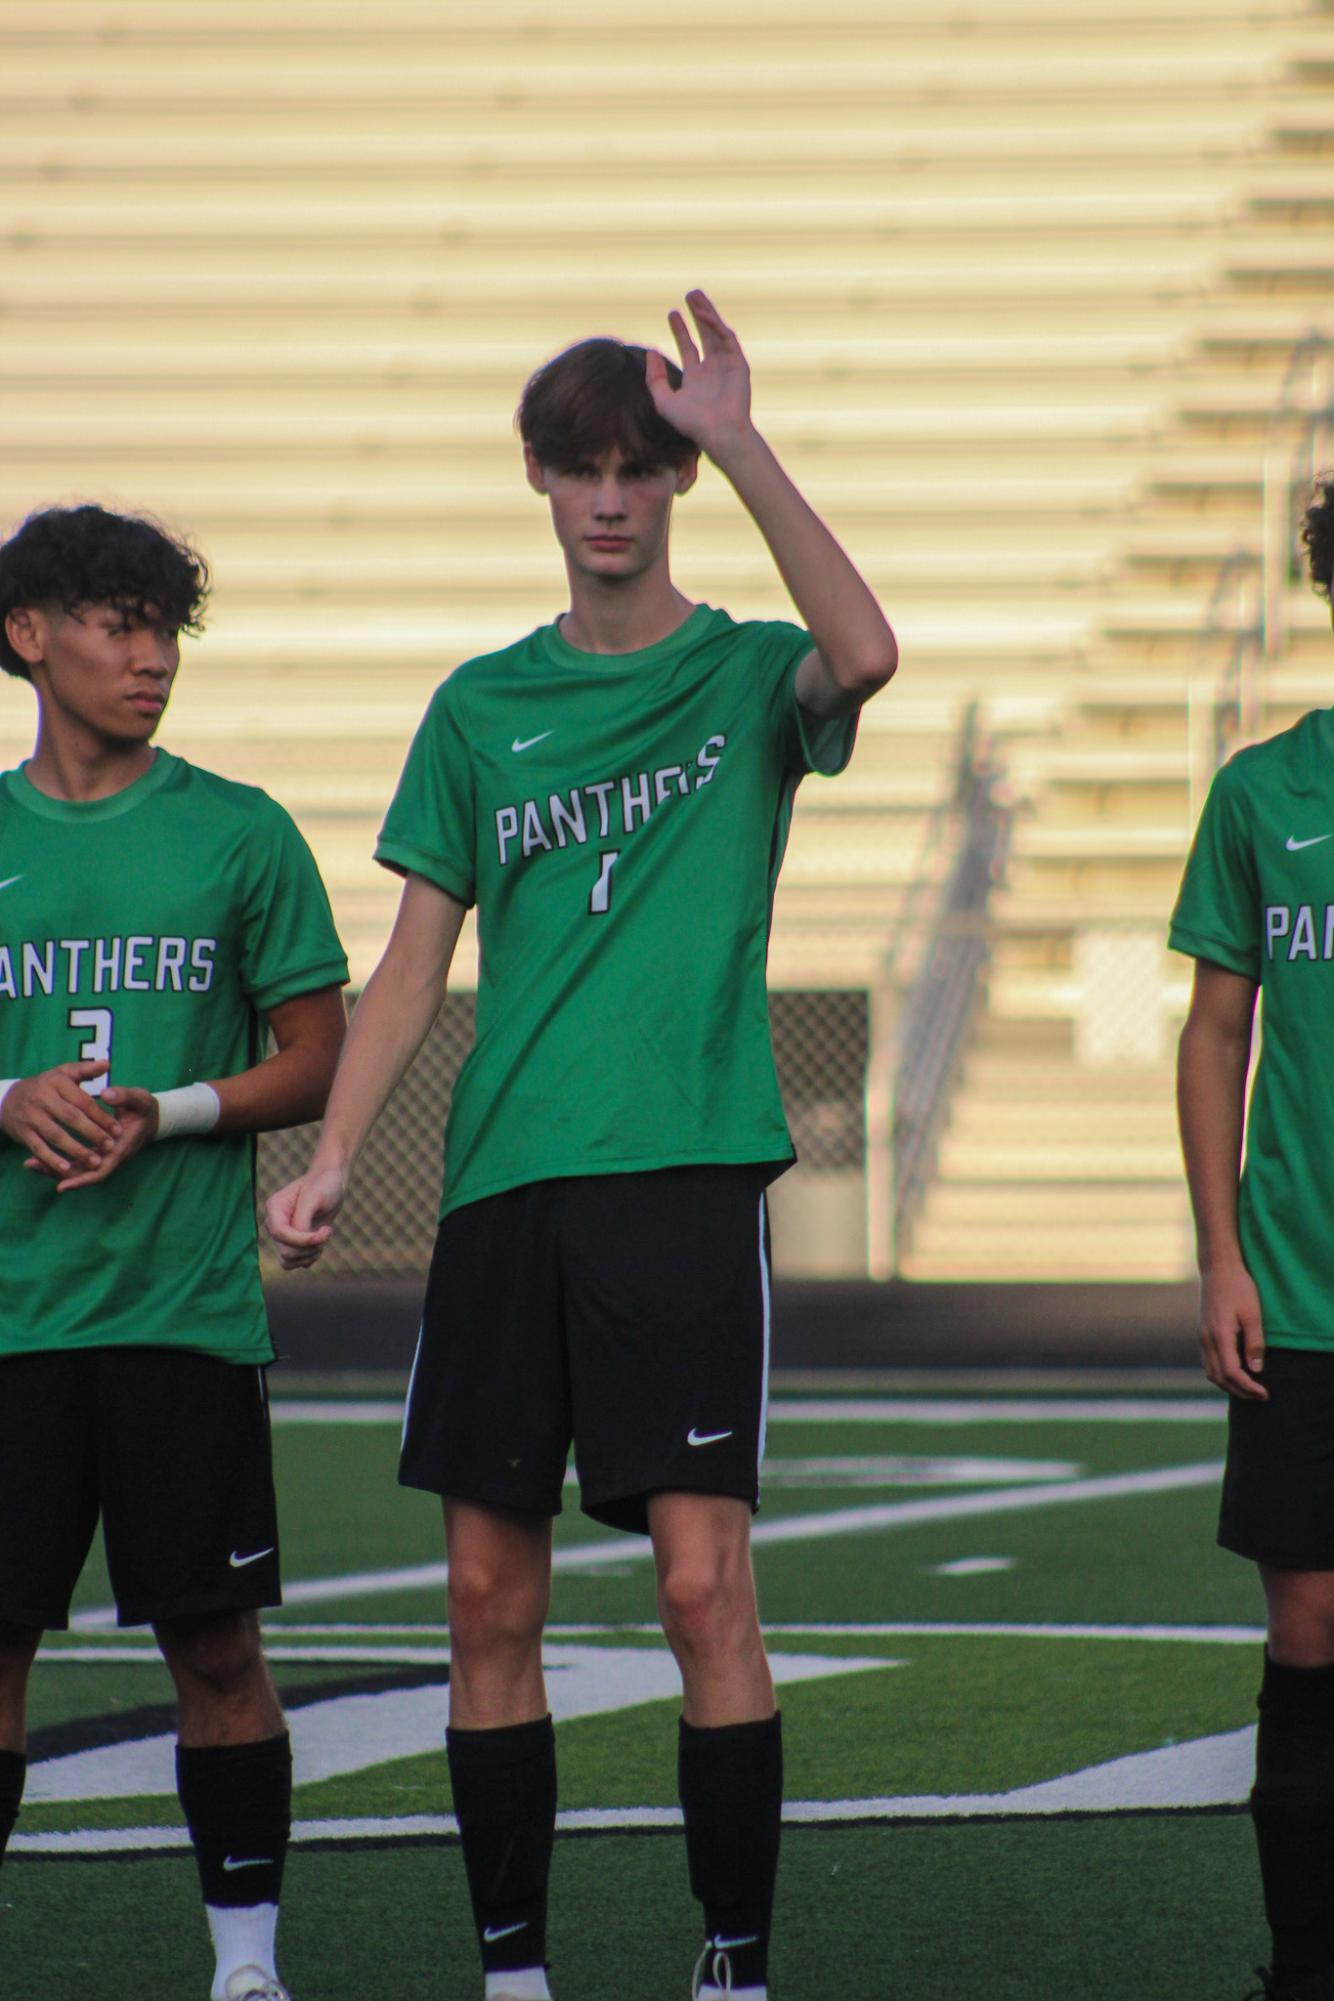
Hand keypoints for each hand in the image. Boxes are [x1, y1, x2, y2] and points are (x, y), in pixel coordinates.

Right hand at [2, 1061, 120, 1177]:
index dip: (101, 1116)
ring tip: (96, 1162)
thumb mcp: (63, 1073)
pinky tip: (66, 1168)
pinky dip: (51, 1159)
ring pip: (56, 1135)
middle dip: (93, 1134)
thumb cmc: (46, 1086)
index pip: (83, 1101)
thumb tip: (107, 1063)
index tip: (118, 1129)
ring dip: (77, 1150)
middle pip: (71, 1118)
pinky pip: (38, 1147)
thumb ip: (86, 1070)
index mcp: (57, 1082)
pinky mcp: (23, 1132)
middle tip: (111, 1146)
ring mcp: (31, 1116)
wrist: (8, 1099)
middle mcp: (43, 1098)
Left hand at [26, 1085, 160, 1192]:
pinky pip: (77, 1164)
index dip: (82, 1179)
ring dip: (55, 1169)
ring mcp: (103, 1158)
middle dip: (59, 1174)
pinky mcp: (97, 1154)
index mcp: (121, 1148)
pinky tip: (39, 1158)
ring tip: (31, 1163)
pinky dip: (60, 1163)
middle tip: (34, 1166)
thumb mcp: (139, 1099)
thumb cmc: (143, 1109)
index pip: (101, 1170)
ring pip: (78, 1171)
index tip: (62, 1183)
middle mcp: (111, 1158)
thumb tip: (106, 1094)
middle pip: (84, 1176)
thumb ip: (124, 1096)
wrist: (151, 1117)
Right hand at [265, 1166, 346, 1269]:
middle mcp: (274, 1224)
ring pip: (288, 1261)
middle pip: (285, 1251)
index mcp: (274, 1208)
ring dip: (311, 1254)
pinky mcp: (292, 1244)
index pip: (279, 1233)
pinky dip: (311, 1257)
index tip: (324, 1232)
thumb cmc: (323, 1186)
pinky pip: (296, 1263)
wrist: (331, 1184)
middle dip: (310, 1247)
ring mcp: (282, 1236)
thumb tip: (299, 1239)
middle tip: (327, 1231)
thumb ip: (303, 1219)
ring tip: (324, 1236)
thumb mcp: (314, 1197)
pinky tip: (321, 1242)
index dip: (301, 1239)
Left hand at [646, 290, 753, 462]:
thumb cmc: (692, 423)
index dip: (680, 329)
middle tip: (689, 294)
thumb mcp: (664, 400)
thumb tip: (651, 351)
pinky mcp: (739, 364)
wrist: (719, 434)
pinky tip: (703, 315)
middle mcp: (713, 369)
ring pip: (717, 332)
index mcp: (697, 378)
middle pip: (705, 335)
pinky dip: (716, 325)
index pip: (688, 347)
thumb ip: (655, 378)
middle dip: (698, 314)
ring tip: (695, 296)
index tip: (672, 313)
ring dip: (707, 313)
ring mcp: (727, 366)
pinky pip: (727, 338)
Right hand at [1198, 1261, 1267, 1399]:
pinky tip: (1235, 1372)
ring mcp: (1202, 1337)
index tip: (1264, 1393)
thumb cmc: (1238, 1287)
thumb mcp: (1253, 1313)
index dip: (1248, 1386)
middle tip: (1259, 1395)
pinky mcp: (1202, 1334)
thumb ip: (1254, 1343)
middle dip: (1239, 1391)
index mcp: (1219, 1335)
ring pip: (1210, 1372)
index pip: (1232, 1372)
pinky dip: (1220, 1374)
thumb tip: (1257, 1370)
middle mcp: (1206, 1339)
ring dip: (1228, 1385)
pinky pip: (1208, 1362)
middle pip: (1218, 1377)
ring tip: (1248, 1388)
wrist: (1217, 1268)